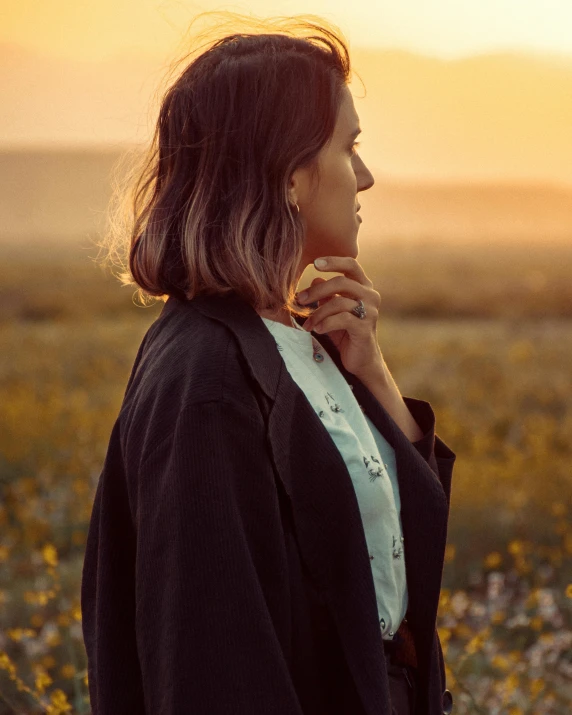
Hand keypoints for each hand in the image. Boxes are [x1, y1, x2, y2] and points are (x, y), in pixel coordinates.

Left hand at [296, 256, 384, 381]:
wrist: (361, 359)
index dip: (333, 261)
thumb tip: (315, 279)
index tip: (314, 262)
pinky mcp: (366, 327)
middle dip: (317, 291)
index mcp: (363, 287)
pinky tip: (317, 329)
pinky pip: (342, 319)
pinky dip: (326, 323)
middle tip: (300, 300)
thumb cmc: (345, 332)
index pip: (351, 264)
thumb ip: (326, 295)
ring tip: (308, 324)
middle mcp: (370, 296)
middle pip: (341, 282)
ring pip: (339, 302)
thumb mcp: (332, 311)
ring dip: (318, 313)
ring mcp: (370, 311)